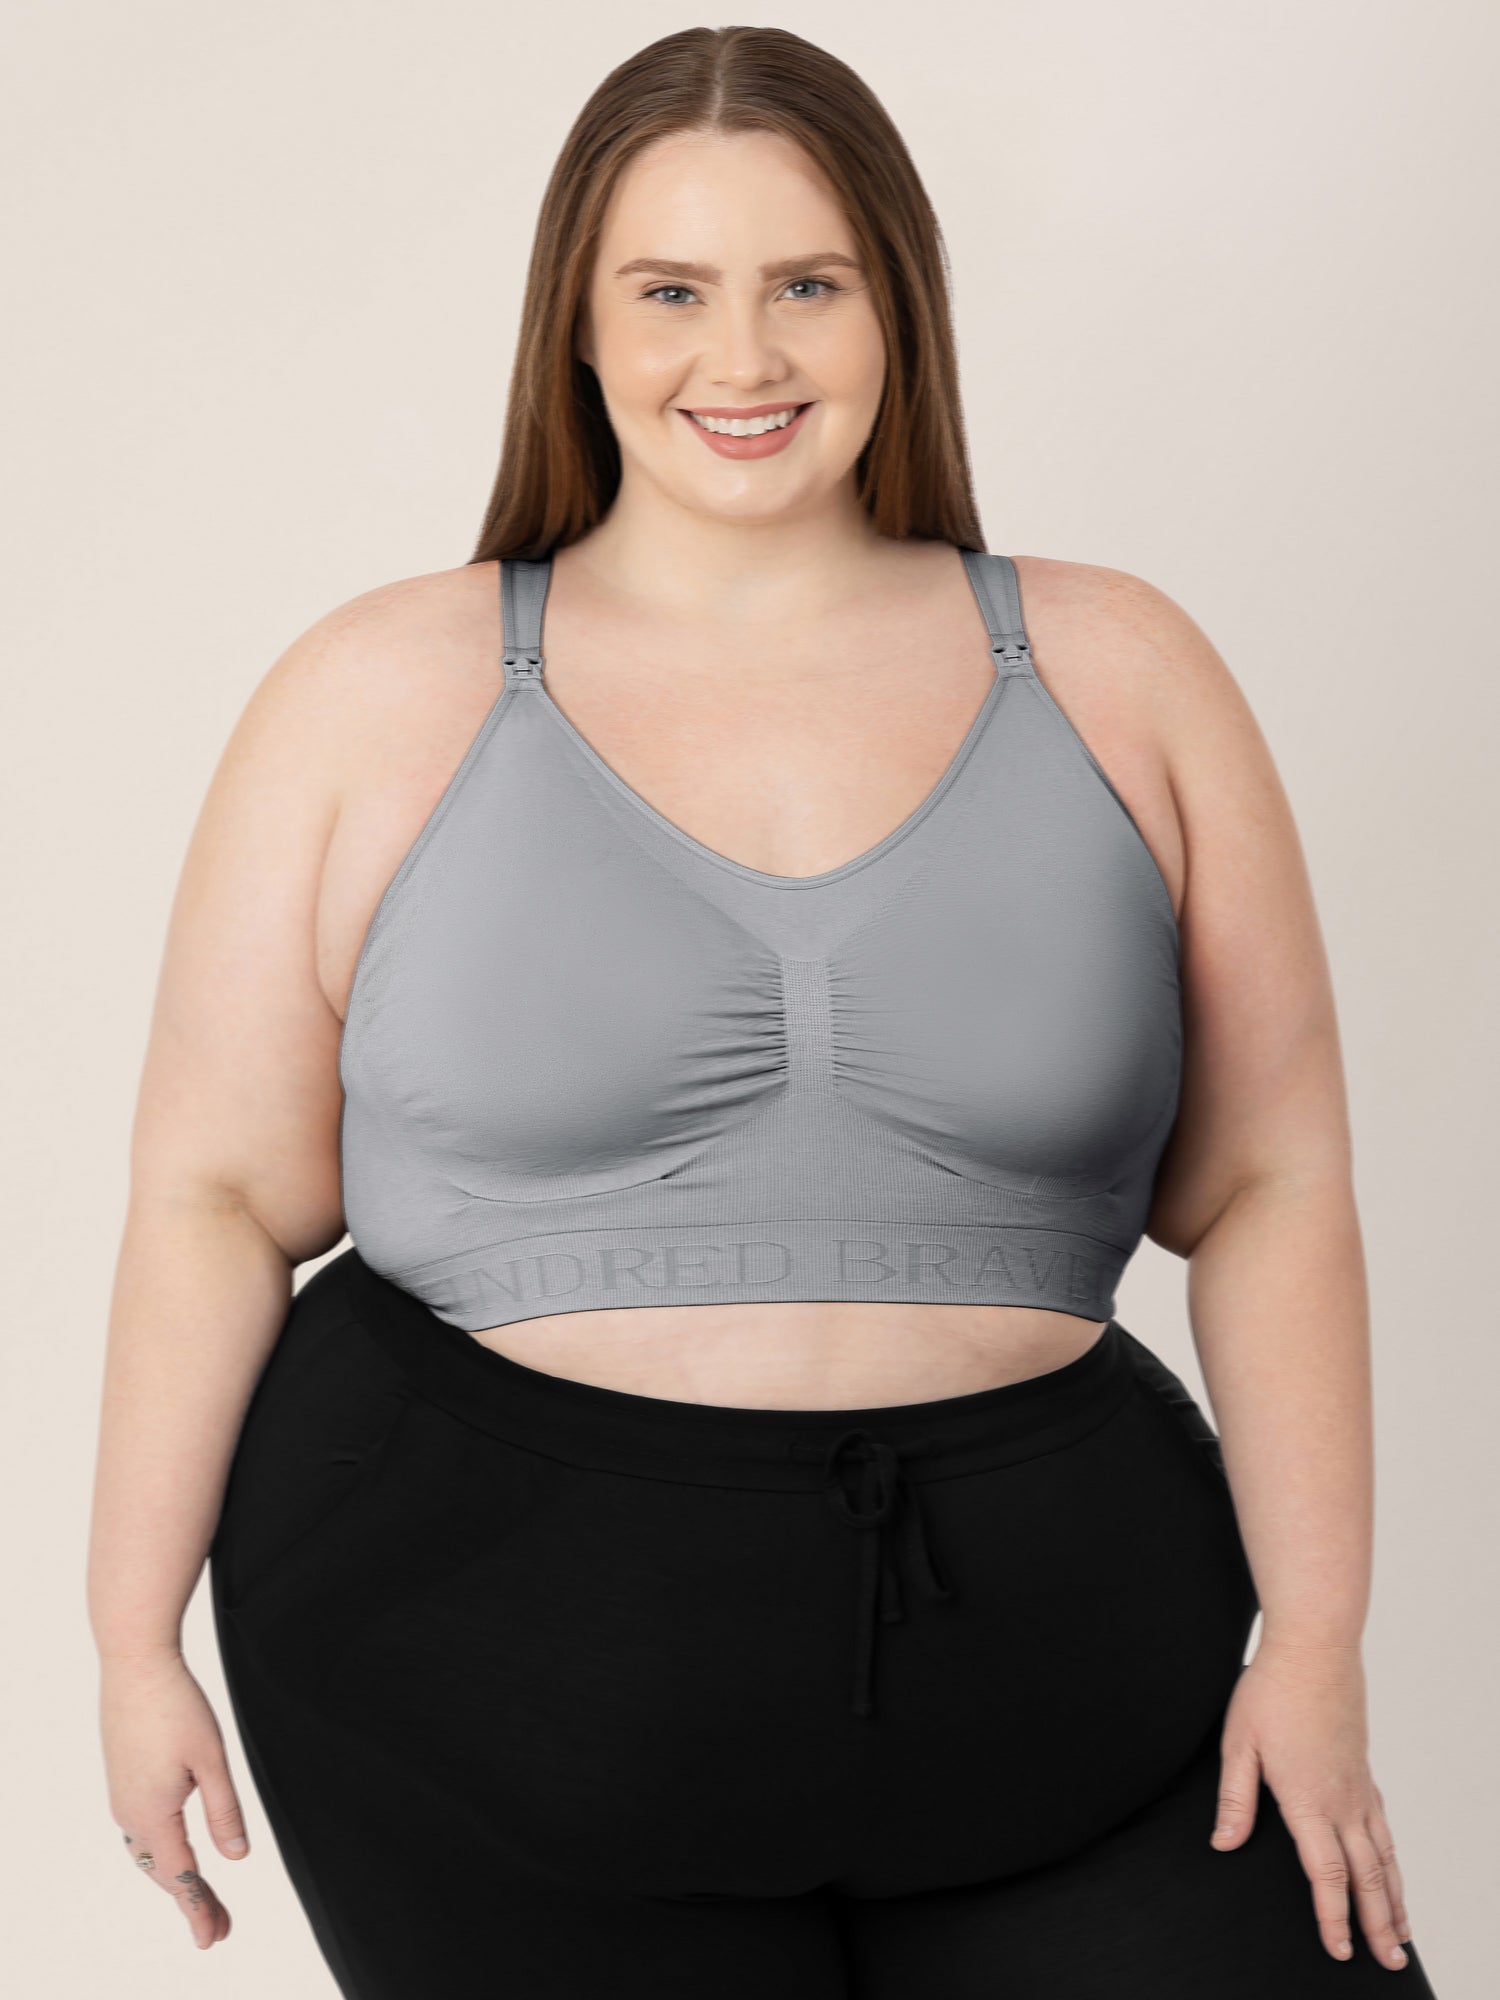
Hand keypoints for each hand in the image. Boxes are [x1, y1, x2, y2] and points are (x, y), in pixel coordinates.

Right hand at [100, 1649, 247, 1950]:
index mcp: (153, 1813)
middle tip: (218, 1927)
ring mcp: (122, 1797)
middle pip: (162, 1871)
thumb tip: (237, 1856)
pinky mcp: (122, 1779)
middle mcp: (130, 1813)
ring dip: (174, 1876)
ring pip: (149, 1853)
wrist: (135, 1663)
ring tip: (201, 1898)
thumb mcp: (212, 1758)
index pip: (181, 1876)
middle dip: (191, 1900)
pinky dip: (160, 1852)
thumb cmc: (177, 1704)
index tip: (214, 1937)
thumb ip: (224, 1809)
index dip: (200, 1908)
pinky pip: (140, 1832)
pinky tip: (172, 1851)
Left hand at [1210, 1638, 1412, 1969]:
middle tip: (1387, 1961)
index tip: (1341, 1950)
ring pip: (1383, 1855)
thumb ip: (1235, 1799)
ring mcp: (1358, 1785)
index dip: (1333, 1918)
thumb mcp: (1238, 1743)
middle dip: (1377, 1924)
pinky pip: (1383, 1826)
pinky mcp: (1362, 1769)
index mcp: (1308, 1800)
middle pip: (1366, 1876)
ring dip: (1393, 1898)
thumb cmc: (1271, 1690)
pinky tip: (1391, 1869)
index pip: (1326, 1875)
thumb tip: (1224, 1844)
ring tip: (1401, 1934)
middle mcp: (1342, 1800)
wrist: (1315, 1647)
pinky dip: (1392, 1858)